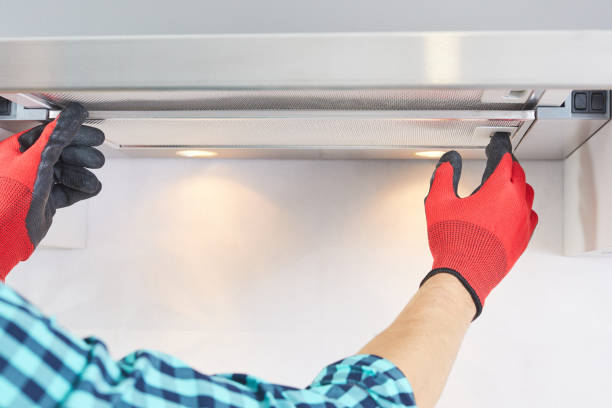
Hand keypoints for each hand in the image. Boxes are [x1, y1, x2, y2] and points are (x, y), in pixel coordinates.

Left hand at [0, 103, 104, 280]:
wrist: (3, 235)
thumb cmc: (7, 198)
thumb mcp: (36, 160)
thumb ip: (56, 136)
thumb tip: (71, 116)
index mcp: (16, 151)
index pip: (50, 135)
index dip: (74, 134)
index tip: (93, 136)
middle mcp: (24, 166)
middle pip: (61, 154)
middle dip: (81, 156)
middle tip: (96, 158)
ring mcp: (35, 185)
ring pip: (65, 174)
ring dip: (81, 175)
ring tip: (92, 178)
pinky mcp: (44, 202)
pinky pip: (66, 191)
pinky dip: (79, 190)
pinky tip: (89, 188)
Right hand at [421, 133, 537, 318]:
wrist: (464, 274)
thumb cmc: (453, 241)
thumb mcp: (438, 202)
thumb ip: (444, 177)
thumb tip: (448, 163)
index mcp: (498, 189)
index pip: (504, 161)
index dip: (499, 150)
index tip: (496, 146)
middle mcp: (516, 203)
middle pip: (519, 175)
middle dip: (510, 165)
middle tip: (502, 162)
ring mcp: (522, 222)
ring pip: (527, 195)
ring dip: (518, 184)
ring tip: (508, 183)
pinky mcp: (522, 239)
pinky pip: (530, 216)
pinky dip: (523, 207)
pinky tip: (515, 210)